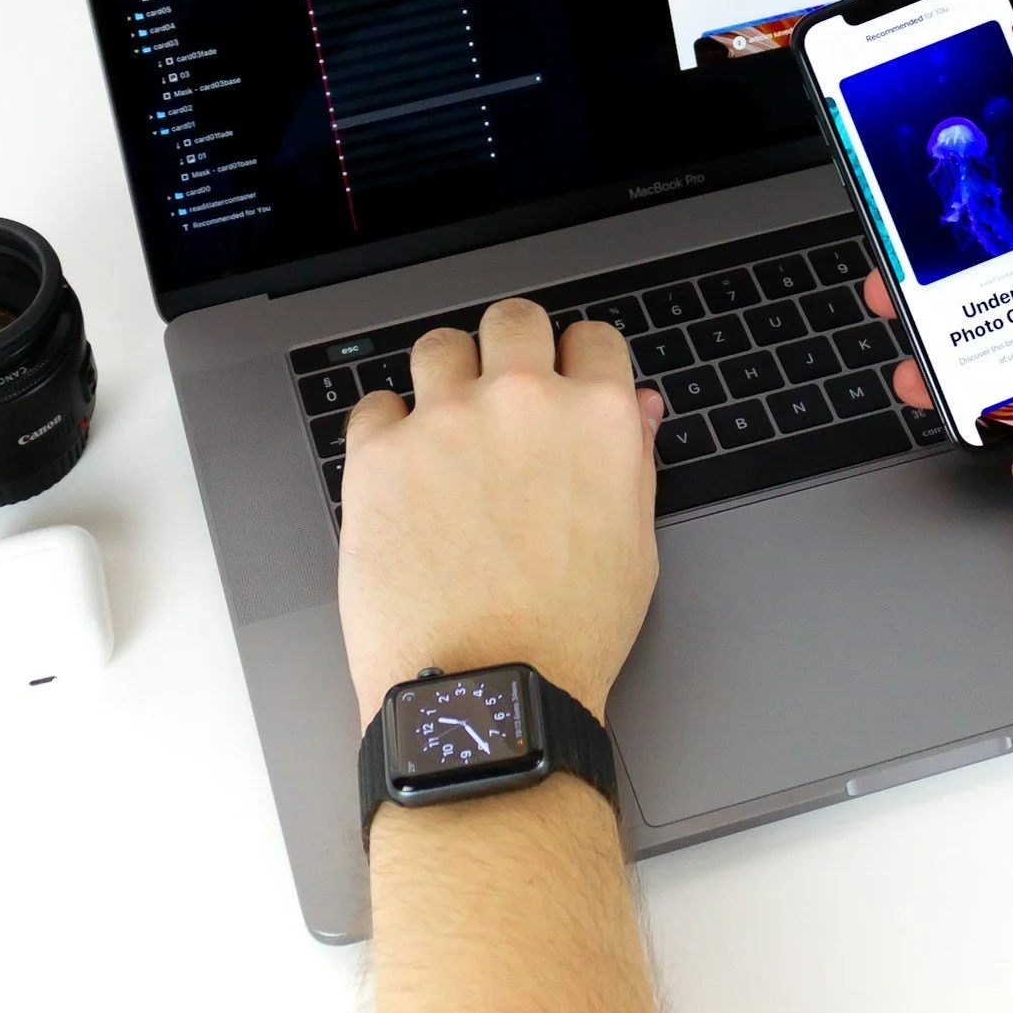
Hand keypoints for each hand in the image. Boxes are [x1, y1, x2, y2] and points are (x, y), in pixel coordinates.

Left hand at [337, 301, 665, 723]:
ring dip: (444, 378)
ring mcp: (446, 422)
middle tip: (500, 392)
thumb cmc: (566, 635)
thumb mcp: (633, 545)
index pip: (592, 339)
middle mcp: (522, 404)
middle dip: (510, 348)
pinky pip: (375, 405)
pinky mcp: (379, 455)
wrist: (487, 691)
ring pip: (438, 346)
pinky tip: (402, 470)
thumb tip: (637, 408)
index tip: (562, 383)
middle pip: (513, 321)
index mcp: (597, 420)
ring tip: (444, 429)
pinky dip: (386, 429)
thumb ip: (633, 461)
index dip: (577, 363)